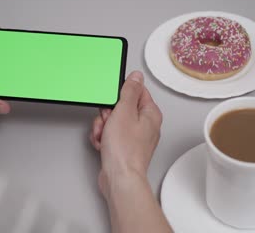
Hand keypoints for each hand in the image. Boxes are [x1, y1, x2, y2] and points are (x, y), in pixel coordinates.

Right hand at [89, 71, 162, 197]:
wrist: (120, 178)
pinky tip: (103, 144)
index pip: (136, 91)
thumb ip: (130, 91)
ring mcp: (134, 137)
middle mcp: (145, 125)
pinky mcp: (124, 147)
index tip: (113, 101)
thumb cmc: (125, 150)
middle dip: (108, 114)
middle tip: (109, 122)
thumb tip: (136, 76)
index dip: (120, 95)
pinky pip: (110, 135)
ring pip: (113, 121)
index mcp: (151, 113)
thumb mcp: (124, 111)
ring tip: (105, 136)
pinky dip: (103, 138)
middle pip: (121, 107)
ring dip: (103, 127)